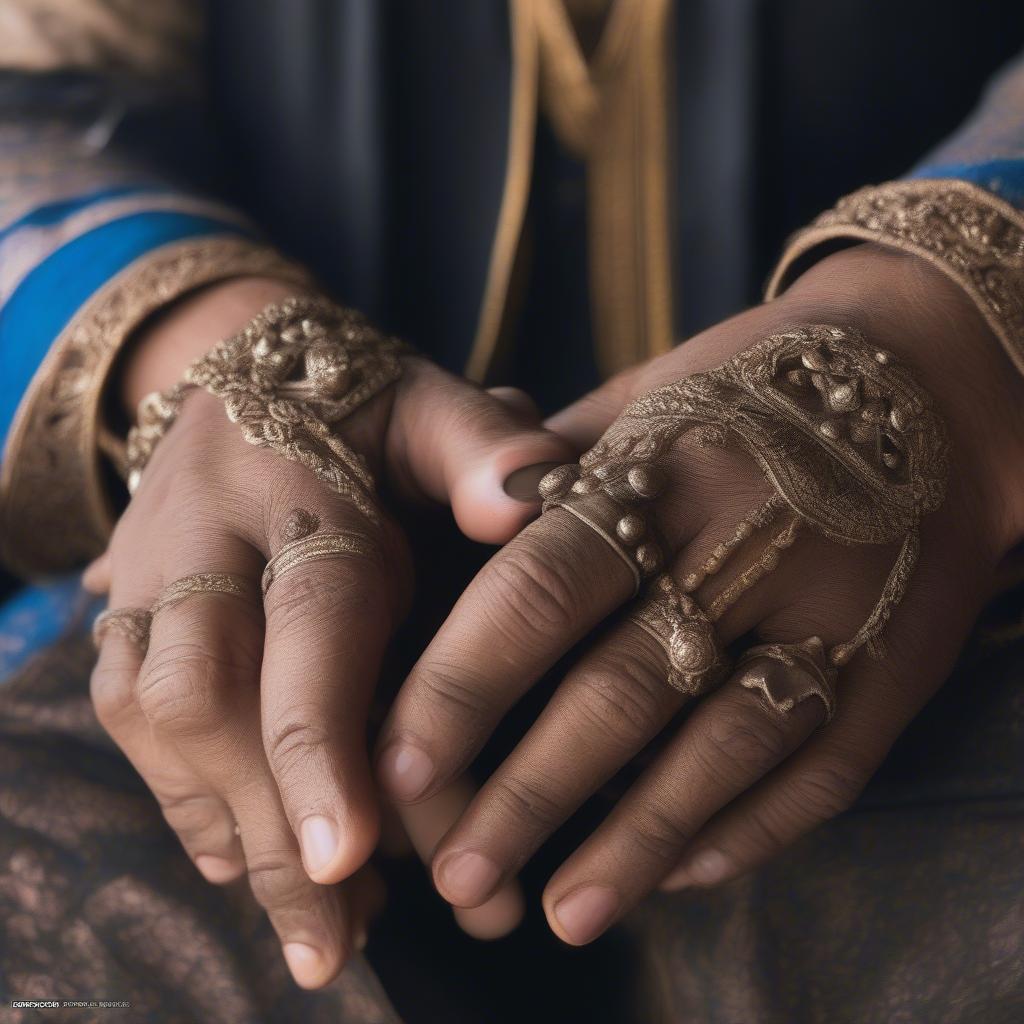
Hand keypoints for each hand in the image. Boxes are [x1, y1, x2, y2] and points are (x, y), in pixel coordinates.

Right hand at [87, 278, 565, 984]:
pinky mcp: (124, 605)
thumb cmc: (361, 397)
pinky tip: (239, 862)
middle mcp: (205, 538)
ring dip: (224, 827)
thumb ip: (483, 447)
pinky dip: (180, 795)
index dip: (317, 737)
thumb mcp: (432, 403)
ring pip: (151, 717)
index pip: (304, 619)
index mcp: (297, 491)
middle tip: (334, 940)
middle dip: (266, 820)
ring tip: (309, 930)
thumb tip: (531, 499)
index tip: (349, 853)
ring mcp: (150, 574)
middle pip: (206, 693)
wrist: (240, 365)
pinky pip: (123, 712)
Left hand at [376, 245, 1023, 943]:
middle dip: (529, 793)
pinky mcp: (897, 661)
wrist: (930, 372)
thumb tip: (455, 530)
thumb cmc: (750, 386)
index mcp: (658, 472)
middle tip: (458, 873)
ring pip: (721, 749)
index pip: (539, 591)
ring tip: (561, 914)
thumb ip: (552, 466)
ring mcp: (831, 610)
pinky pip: (824, 768)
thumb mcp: (641, 396)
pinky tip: (679, 875)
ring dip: (634, 842)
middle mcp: (744, 546)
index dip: (464, 685)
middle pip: (619, 690)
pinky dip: (749, 830)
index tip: (399, 767)